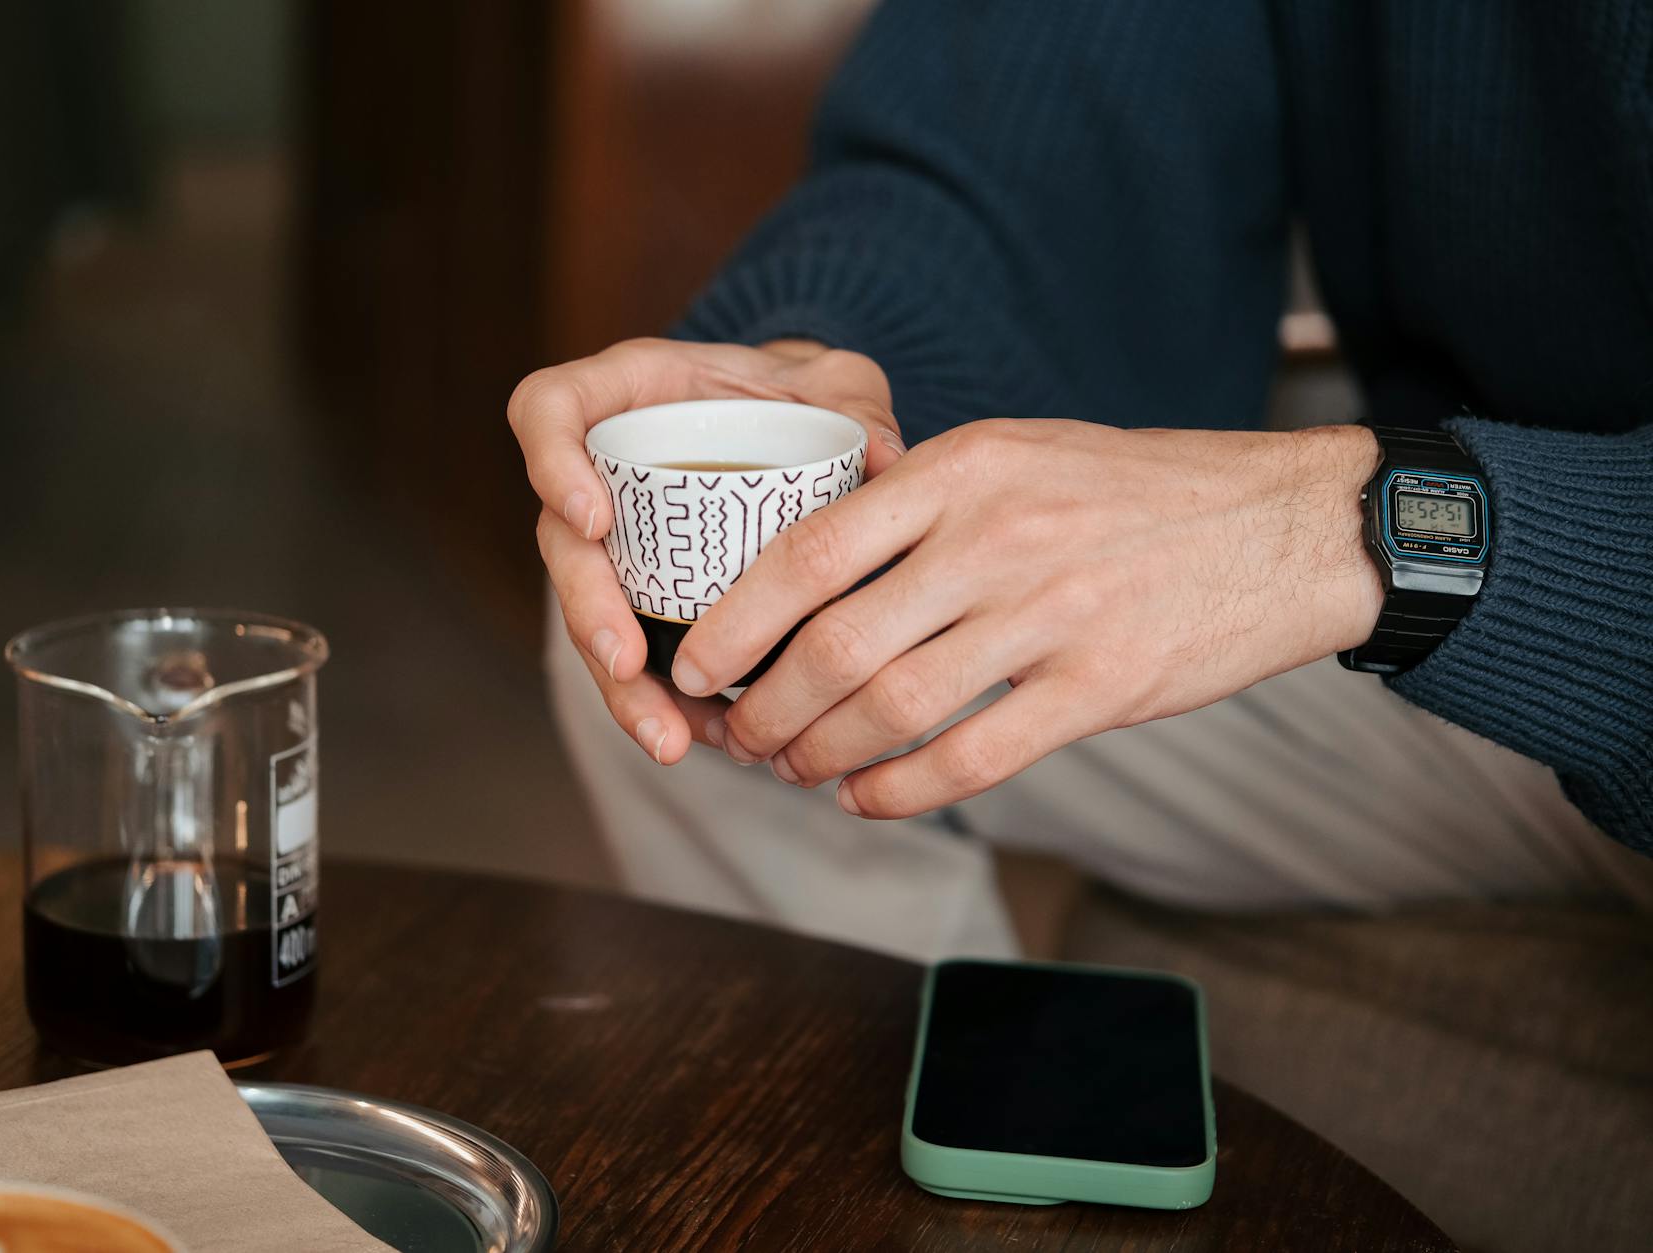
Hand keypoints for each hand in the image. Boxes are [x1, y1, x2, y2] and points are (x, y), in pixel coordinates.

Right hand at [512, 337, 907, 762]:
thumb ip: (857, 406)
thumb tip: (891, 463)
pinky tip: (706, 738)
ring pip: (590, 617)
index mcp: (627, 394)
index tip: (596, 522)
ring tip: (669, 739)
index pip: (548, 409)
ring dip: (622, 687)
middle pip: (561, 544)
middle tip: (629, 666)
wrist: (799, 422)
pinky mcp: (642, 596)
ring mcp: (614, 540)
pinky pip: (634, 653)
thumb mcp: (834, 383)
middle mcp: (601, 470)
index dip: (553, 464)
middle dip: (590, 612)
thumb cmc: (801, 391)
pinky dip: (664, 701)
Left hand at [669, 419, 1384, 817]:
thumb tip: (809, 568)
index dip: (736, 620)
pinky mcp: (1100, 688)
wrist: (1286, 524)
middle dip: (766, 707)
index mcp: (965, 469)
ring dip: (821, 755)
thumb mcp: (1020, 452)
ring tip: (794, 769)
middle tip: (740, 735)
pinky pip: (970, 758)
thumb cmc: (1137, 490)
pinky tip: (869, 799)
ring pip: (892, 709)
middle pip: (836, 644)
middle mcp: (998, 538)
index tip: (697, 662)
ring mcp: (1052, 615)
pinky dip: (900, 791)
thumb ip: (922, 501)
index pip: (809, 550)